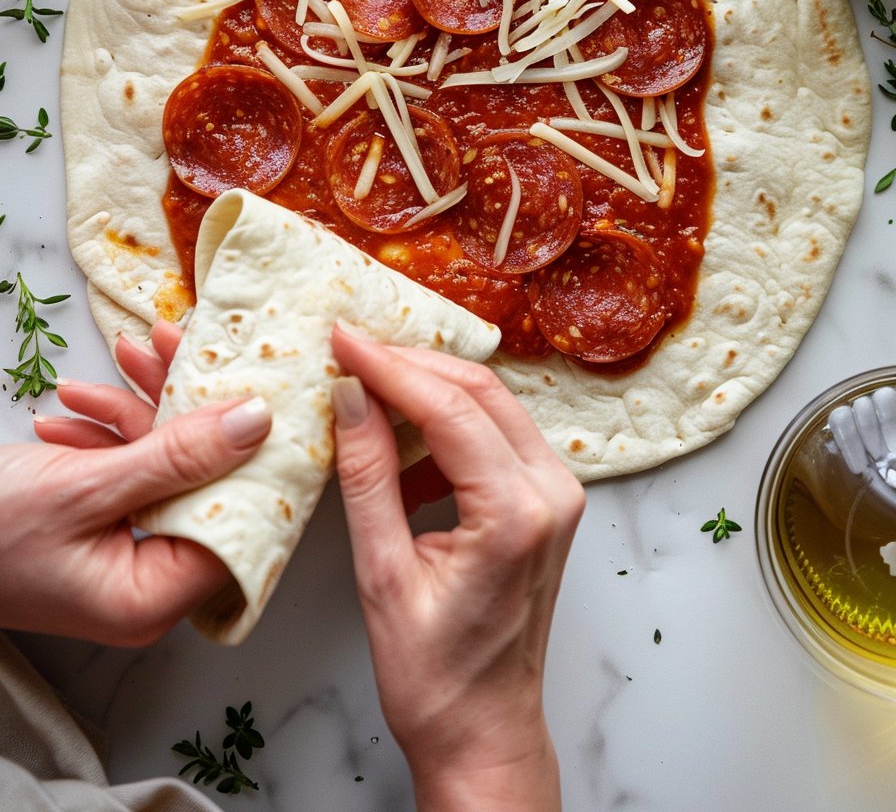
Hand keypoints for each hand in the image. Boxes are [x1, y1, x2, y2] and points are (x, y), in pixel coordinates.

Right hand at [0, 323, 270, 647]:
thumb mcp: (86, 487)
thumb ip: (177, 456)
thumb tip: (256, 424)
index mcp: (154, 598)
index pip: (238, 522)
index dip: (252, 454)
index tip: (257, 387)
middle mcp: (147, 583)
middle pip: (202, 482)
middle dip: (185, 408)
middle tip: (175, 345)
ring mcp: (123, 554)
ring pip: (163, 465)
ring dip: (139, 407)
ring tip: (126, 351)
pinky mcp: (101, 528)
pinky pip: (127, 471)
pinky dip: (107, 431)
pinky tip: (74, 404)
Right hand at [330, 324, 584, 811]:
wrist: (485, 733)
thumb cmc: (437, 679)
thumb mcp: (384, 577)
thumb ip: (368, 477)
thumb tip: (350, 396)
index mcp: (518, 514)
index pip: (450, 407)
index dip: (389, 365)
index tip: (341, 338)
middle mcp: (552, 492)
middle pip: (480, 390)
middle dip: (410, 362)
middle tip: (349, 349)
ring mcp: (558, 494)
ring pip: (491, 405)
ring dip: (428, 388)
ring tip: (365, 386)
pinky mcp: (546, 500)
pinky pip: (496, 434)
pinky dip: (447, 423)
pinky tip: (400, 441)